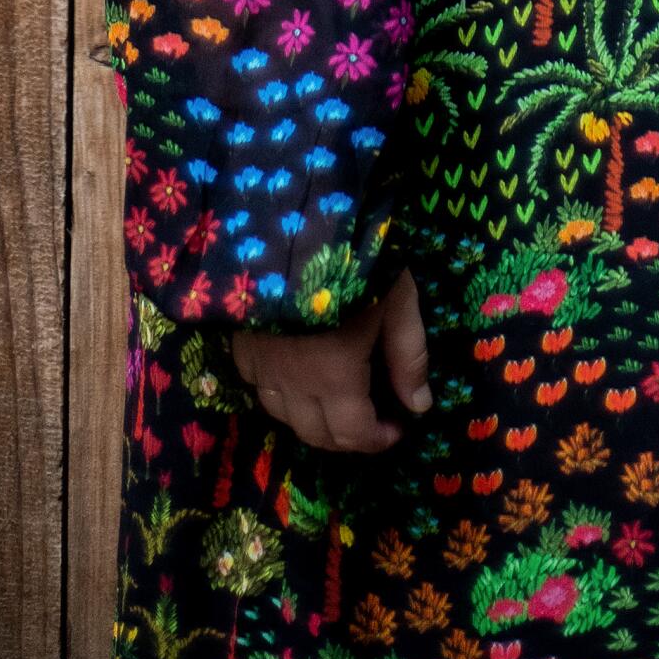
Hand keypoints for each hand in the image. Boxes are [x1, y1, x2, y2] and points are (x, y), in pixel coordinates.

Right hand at [228, 267, 431, 451]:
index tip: (398, 426)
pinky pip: (258, 388)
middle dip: (349, 437)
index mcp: (334, 376)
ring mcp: (261, 364)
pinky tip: (297, 377)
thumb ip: (408, 356)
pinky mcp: (240, 344)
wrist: (290, 219)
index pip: (353, 434)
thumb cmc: (355, 256)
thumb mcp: (397, 299)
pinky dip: (281, 396)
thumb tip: (418, 407)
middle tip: (373, 418)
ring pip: (284, 417)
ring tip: (337, 403)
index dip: (378, 440)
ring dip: (314, 421)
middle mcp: (292, 382)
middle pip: (317, 435)